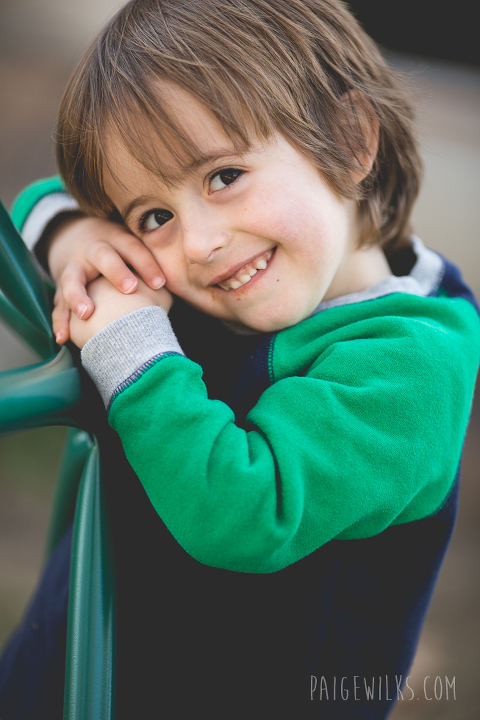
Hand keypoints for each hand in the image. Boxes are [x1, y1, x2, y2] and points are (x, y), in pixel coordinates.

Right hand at [47, 215, 164, 343]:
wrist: (74, 236)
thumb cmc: (119, 251)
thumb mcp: (133, 247)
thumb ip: (153, 263)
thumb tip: (189, 283)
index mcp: (117, 239)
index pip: (134, 249)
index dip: (147, 265)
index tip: (161, 283)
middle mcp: (94, 250)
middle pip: (104, 256)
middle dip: (117, 271)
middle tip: (130, 288)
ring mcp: (75, 268)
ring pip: (73, 279)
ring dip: (78, 296)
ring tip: (87, 313)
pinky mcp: (61, 286)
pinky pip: (58, 304)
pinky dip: (59, 321)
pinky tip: (63, 338)